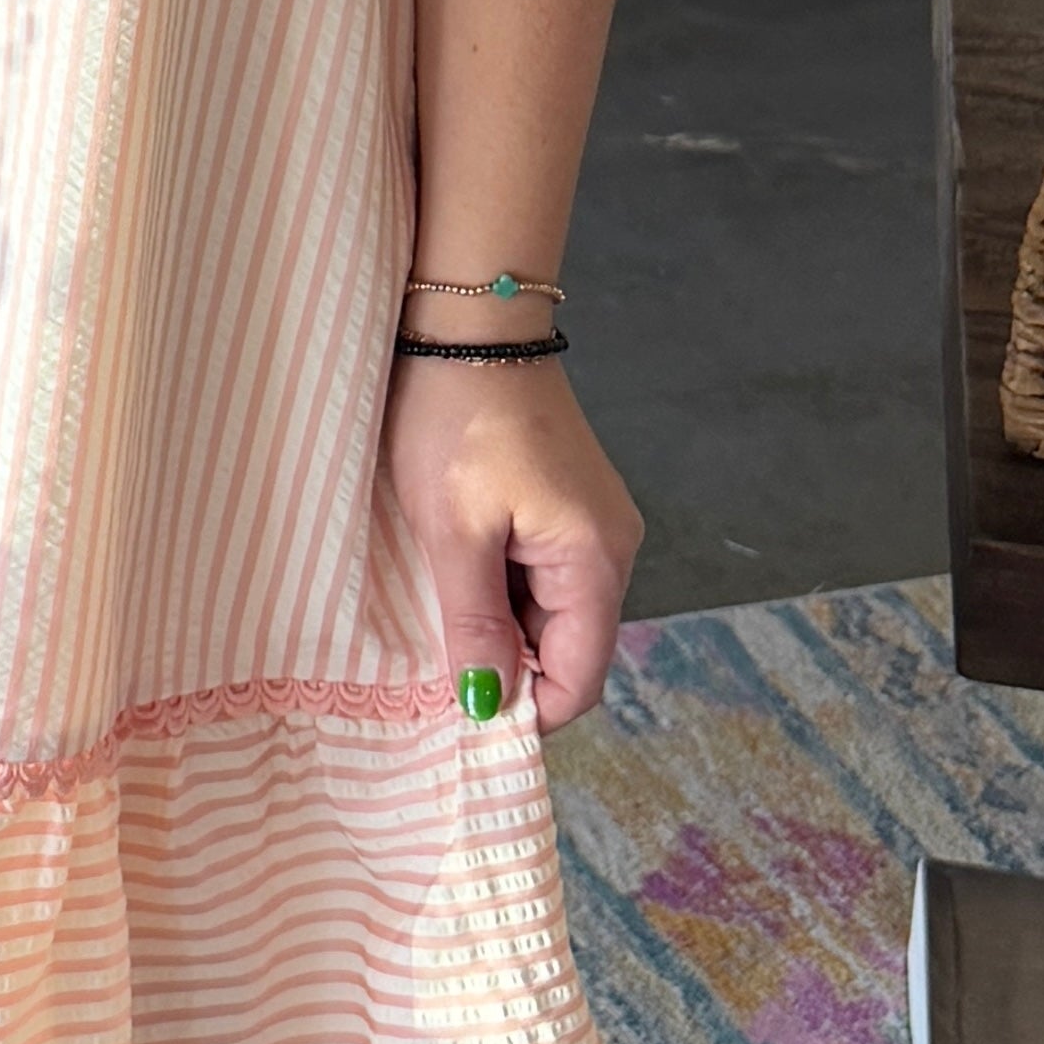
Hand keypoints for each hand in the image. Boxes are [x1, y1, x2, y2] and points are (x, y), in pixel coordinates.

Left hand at [382, 353, 641, 733]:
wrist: (470, 322)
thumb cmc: (455, 420)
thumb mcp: (453, 531)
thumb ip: (475, 624)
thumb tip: (490, 706)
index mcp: (595, 559)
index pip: (580, 677)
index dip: (528, 710)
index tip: (462, 720)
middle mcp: (611, 546)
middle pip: (569, 647)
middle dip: (508, 665)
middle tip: (432, 664)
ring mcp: (593, 521)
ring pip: (551, 611)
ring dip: (498, 623)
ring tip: (434, 610)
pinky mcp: (568, 500)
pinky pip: (541, 571)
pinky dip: (501, 585)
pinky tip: (453, 570)